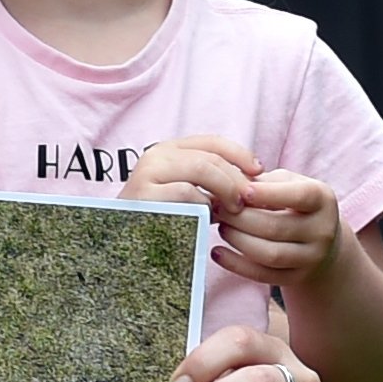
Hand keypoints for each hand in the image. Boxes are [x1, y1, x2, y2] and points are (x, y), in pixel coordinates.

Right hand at [120, 135, 259, 216]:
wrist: (123, 240)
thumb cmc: (164, 218)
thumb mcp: (190, 193)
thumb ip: (213, 182)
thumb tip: (254, 181)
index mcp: (168, 150)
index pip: (212, 141)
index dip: (240, 154)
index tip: (259, 171)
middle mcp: (156, 155)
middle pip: (210, 156)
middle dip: (236, 178)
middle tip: (248, 200)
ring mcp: (148, 173)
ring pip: (201, 168)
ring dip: (225, 188)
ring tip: (233, 209)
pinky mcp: (146, 194)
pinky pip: (188, 192)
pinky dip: (204, 205)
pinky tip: (208, 218)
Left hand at [213, 168, 341, 287]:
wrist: (320, 238)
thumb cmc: (292, 201)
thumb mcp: (285, 183)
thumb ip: (260, 181)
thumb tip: (224, 185)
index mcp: (321, 199)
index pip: (298, 196)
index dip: (268, 194)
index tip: (241, 192)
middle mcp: (322, 230)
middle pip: (276, 227)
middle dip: (239, 218)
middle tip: (216, 209)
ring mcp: (312, 257)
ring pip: (270, 254)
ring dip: (238, 240)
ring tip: (221, 227)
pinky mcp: (297, 277)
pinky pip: (263, 275)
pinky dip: (236, 264)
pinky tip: (218, 252)